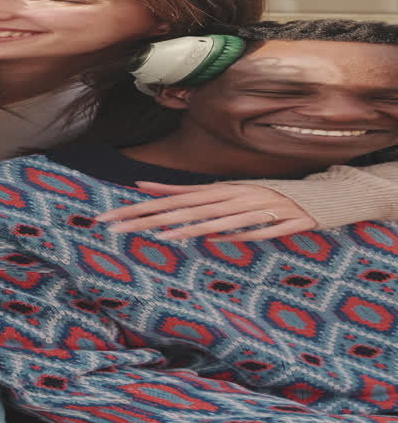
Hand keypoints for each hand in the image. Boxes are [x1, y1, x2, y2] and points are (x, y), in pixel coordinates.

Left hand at [95, 181, 316, 240]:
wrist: (317, 197)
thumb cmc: (256, 195)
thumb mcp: (216, 190)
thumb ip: (181, 190)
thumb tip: (143, 185)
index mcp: (214, 191)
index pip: (166, 201)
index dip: (135, 209)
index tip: (105, 219)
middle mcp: (229, 197)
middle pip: (180, 209)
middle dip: (146, 218)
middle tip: (113, 227)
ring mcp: (253, 209)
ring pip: (214, 219)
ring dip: (188, 227)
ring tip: (160, 235)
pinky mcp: (278, 222)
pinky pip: (251, 230)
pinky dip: (232, 233)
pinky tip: (214, 237)